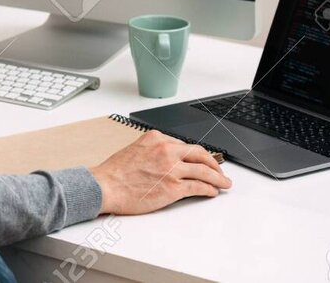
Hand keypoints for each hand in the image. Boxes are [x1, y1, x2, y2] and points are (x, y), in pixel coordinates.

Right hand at [91, 130, 231, 214]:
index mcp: (156, 138)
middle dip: (214, 163)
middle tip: (220, 171)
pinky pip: (198, 186)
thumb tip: (168, 160)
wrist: (105, 186)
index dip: (197, 155)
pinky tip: (212, 191)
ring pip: (204, 171)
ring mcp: (171, 168)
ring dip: (218, 178)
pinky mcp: (174, 187)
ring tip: (224, 183)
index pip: (185, 145)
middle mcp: (166, 150)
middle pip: (200, 154)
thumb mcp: (135, 150)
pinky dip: (209, 189)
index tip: (203, 160)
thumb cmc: (115, 172)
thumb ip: (153, 151)